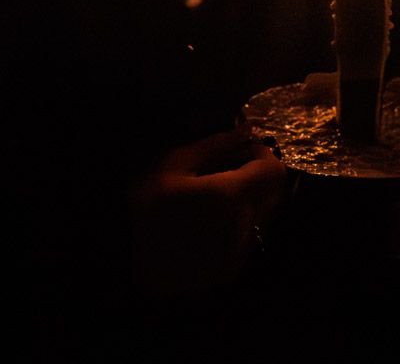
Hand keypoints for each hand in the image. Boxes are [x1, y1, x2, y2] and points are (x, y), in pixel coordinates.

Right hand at [132, 129, 286, 294]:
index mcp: (230, 196)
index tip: (241, 150)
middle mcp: (244, 226)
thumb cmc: (144, 207)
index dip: (262, 155)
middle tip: (224, 169)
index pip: (273, 171)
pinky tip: (207, 221)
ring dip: (248, 200)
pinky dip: (238, 223)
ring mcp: (241, 252)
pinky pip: (249, 237)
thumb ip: (213, 145)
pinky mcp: (233, 269)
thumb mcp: (171, 165)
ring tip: (213, 196)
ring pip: (263, 216)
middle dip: (256, 176)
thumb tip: (244, 129)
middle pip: (273, 193)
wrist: (126, 262)